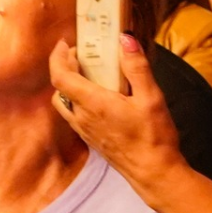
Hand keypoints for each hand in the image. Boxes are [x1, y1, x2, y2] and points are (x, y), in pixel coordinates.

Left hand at [47, 34, 186, 189]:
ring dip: (70, 85)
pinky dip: (78, 99)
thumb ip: (136, 67)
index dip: (57, 57)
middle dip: (65, 67)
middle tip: (82, 55)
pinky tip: (100, 97)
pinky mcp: (92, 139)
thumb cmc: (153, 137)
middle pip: (60, 88)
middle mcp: (82, 118)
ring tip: (90, 74)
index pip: (60, 77)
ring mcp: (85, 131)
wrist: (154, 173)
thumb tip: (125, 38)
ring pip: (65, 103)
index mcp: (93, 104)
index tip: (65, 43)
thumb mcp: (151, 97)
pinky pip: (75, 115)